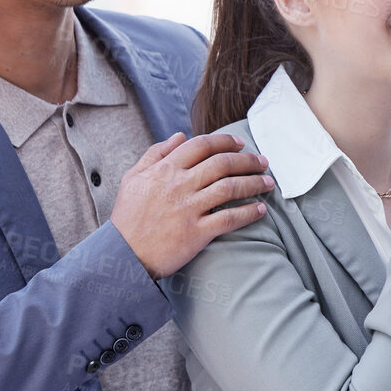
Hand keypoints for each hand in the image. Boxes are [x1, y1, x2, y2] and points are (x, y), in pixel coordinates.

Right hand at [110, 133, 272, 278]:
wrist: (122, 255)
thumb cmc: (128, 216)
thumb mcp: (133, 178)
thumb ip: (155, 153)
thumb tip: (180, 136)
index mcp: (165, 169)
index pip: (202, 145)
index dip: (226, 142)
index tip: (242, 144)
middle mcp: (179, 185)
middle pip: (223, 163)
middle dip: (248, 160)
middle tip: (264, 162)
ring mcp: (188, 208)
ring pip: (230, 188)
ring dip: (254, 183)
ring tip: (268, 183)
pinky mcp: (196, 233)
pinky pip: (229, 218)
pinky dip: (248, 213)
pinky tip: (260, 210)